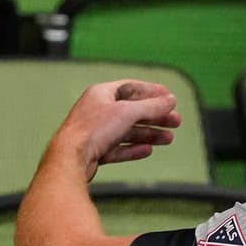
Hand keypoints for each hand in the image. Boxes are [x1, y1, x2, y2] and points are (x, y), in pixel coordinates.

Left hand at [50, 80, 180, 180]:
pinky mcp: (94, 151)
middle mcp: (97, 110)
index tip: (169, 97)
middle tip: (175, 121)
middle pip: (132, 110)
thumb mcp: (128, 112)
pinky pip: (118, 148)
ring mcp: (95, 132)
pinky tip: (147, 150)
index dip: (151, 91)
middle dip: (155, 116)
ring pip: (127, 131)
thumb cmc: (92, 130)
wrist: (70, 158)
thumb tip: (171, 100)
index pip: (130, 87)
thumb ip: (152, 106)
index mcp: (101, 94)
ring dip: (149, 134)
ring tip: (168, 139)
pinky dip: (133, 149)